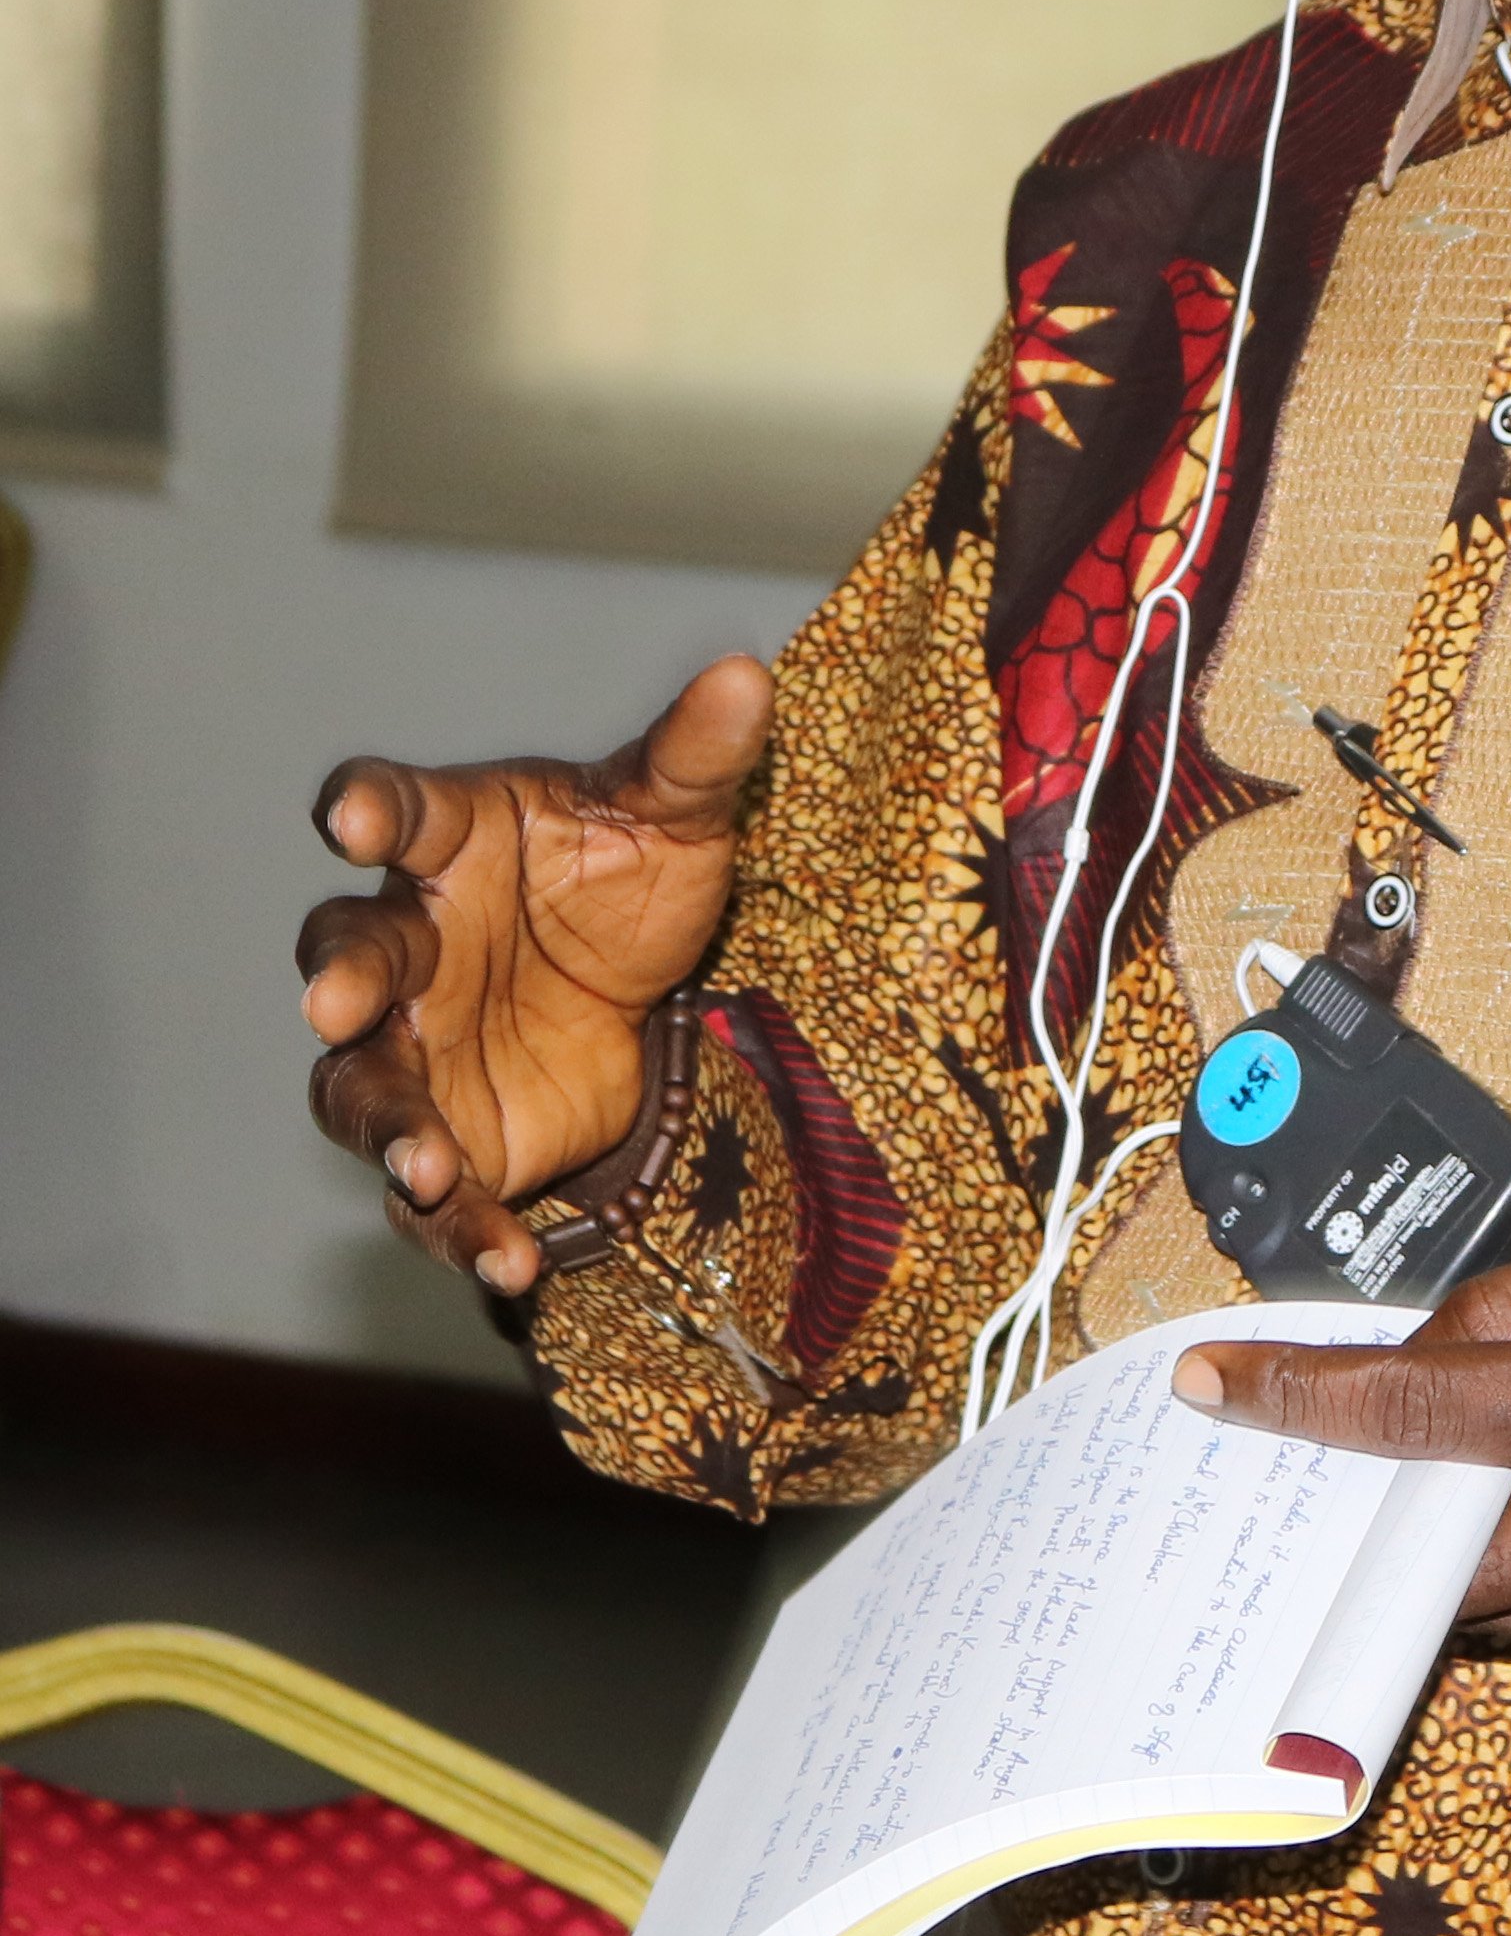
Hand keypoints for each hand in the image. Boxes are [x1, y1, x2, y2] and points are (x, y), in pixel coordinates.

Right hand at [295, 657, 772, 1296]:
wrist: (647, 997)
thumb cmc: (626, 883)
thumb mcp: (677, 819)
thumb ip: (695, 756)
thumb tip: (749, 675)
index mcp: (453, 844)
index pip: (394, 810)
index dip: (366, 807)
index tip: (350, 815)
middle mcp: (413, 945)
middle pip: (348, 955)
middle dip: (340, 979)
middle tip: (336, 1002)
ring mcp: (417, 1047)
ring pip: (363, 1087)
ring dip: (388, 1126)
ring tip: (428, 1164)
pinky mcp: (452, 1138)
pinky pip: (435, 1196)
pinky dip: (464, 1229)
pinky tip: (510, 1260)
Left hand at [1171, 1176, 1510, 1641]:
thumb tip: (1413, 1351)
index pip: (1437, 1412)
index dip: (1308, 1401)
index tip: (1216, 1388)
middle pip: (1437, 1556)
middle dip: (1343, 1513)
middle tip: (1263, 1458)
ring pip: (1485, 1594)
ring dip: (1411, 1540)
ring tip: (1351, 1468)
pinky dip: (1487, 1551)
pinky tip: (1467, 1490)